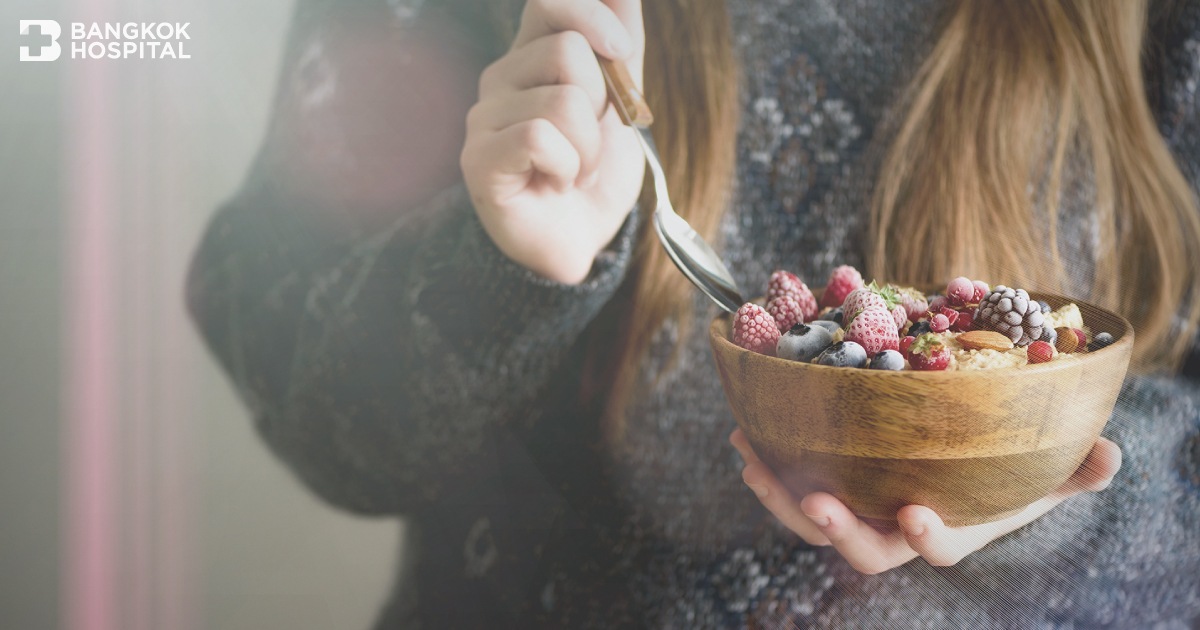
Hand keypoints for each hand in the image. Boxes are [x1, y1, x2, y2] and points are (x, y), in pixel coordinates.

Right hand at [460, 0, 645, 283]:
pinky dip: (567, 166)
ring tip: (574, 169)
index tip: (623, 50)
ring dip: (589, 146)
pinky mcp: (479, 158)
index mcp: (532, 57)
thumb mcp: (621, 105)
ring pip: (563, 101)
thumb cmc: (592, 174)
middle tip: (590, 140)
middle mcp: (501, 78)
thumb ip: (622, 48)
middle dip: (602, 102)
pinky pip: (540, 138)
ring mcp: (484, 117)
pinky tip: (556, 182)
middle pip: (569, 51)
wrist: (577, 241)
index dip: (591, 11)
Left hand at [729, 428, 1121, 573]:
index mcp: (948, 529)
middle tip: (813, 499)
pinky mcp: (833, 484)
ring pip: (813, 522)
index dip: (926, 537)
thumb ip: (1076, 470)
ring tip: (749, 458)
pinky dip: (769, 465)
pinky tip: (746, 438)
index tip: (914, 512)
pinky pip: (794, 486)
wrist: (965, 462)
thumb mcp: (1048, 470)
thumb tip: (1109, 455)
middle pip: (862, 548)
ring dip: (778, 494)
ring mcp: (861, 509)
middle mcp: (897, 528)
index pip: (935, 548)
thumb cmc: (1009, 471)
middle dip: (836, 528)